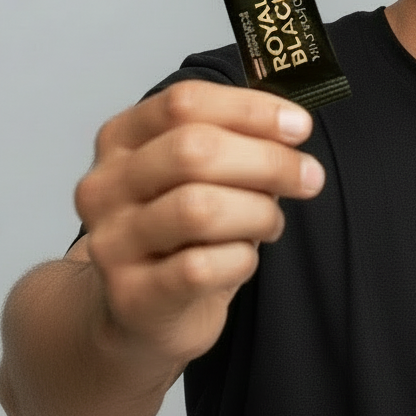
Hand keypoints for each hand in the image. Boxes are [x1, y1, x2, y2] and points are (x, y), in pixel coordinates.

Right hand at [72, 80, 322, 371]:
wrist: (138, 313)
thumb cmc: (183, 231)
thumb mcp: (202, 174)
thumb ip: (237, 142)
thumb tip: (292, 127)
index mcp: (122, 139)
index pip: (184, 102)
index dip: (251, 109)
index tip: (300, 126)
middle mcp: (105, 185)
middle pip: (193, 150)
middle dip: (267, 161)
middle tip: (310, 177)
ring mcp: (111, 243)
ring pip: (198, 208)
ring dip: (258, 212)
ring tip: (271, 222)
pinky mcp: (131, 296)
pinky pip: (200, 267)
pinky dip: (241, 259)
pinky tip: (244, 258)